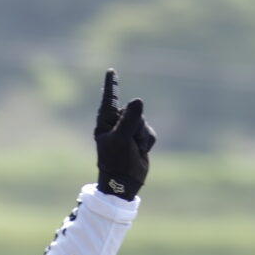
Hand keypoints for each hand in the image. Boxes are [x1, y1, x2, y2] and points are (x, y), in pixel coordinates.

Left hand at [93, 69, 153, 199]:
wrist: (125, 183)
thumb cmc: (117, 162)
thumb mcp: (122, 139)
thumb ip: (130, 119)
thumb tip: (137, 100)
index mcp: (105, 122)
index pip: (109, 100)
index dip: (112, 85)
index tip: (111, 71)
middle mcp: (116, 124)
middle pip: (133, 112)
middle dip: (136, 126)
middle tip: (128, 143)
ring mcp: (128, 131)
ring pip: (143, 121)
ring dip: (141, 136)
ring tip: (133, 149)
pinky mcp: (139, 138)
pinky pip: (149, 132)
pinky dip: (147, 141)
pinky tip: (141, 152)